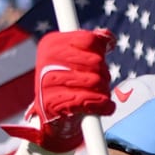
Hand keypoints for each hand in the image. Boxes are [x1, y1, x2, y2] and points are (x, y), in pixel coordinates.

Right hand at [3, 29, 115, 152]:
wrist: (52, 116)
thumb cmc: (69, 82)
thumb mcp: (77, 58)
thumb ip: (94, 43)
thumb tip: (108, 38)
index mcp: (51, 44)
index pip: (90, 40)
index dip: (101, 52)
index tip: (99, 62)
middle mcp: (46, 60)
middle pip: (96, 62)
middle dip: (104, 74)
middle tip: (100, 82)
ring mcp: (48, 82)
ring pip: (95, 82)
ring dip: (104, 91)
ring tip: (100, 95)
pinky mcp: (54, 104)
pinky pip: (90, 101)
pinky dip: (104, 106)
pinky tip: (105, 107)